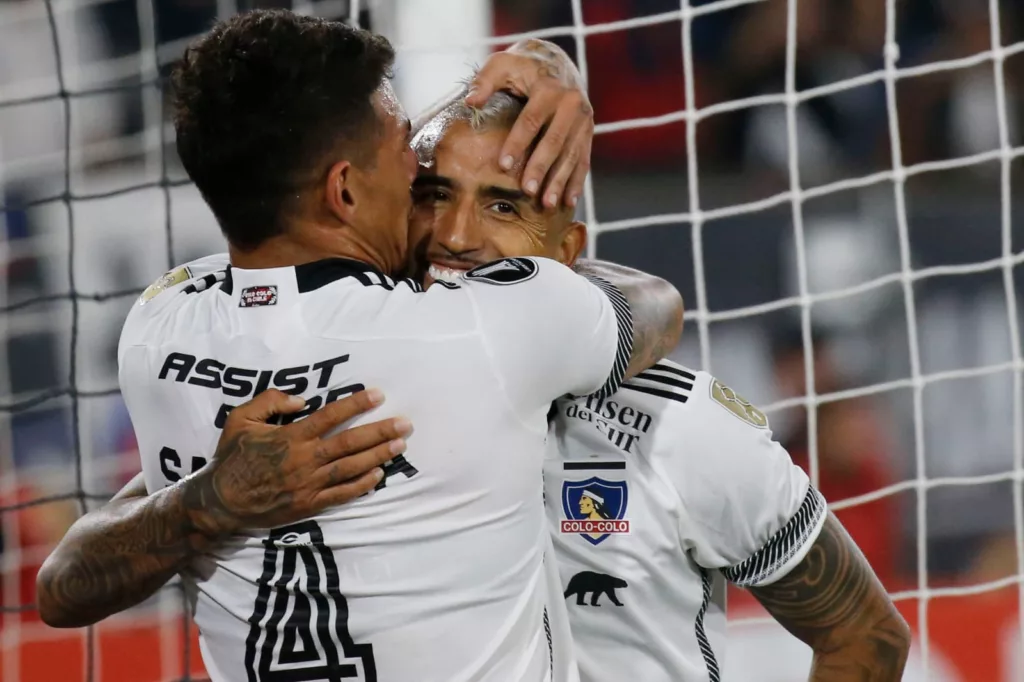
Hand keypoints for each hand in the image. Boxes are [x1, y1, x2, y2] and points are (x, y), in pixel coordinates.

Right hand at [183, 389, 411, 536]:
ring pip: (350, 468)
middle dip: (379, 432)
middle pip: (349, 443)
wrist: (220, 502)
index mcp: (289, 438)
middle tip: (405, 423)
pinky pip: (341, 495)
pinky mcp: (309, 504)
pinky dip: (362, 486)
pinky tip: (379, 475)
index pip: (330, 417)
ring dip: (378, 456)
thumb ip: (269, 401)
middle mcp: (303, 460)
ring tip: (400, 445)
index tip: (378, 395)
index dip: (355, 405)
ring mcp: (308, 484)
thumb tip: (301, 400)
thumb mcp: (240, 419)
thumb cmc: (232, 457)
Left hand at [466, 39, 593, 209]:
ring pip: (571, 154)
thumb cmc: (522, 67)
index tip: (504, 166)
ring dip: (560, 181)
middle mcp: (571, 103)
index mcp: (549, 88)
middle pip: (554, 141)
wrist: (557, 62)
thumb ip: (484, 81)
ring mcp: (583, 119)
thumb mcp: (502, 64)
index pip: (531, 120)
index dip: (517, 143)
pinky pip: (583, 159)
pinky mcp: (588, 132)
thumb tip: (470, 101)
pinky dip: (576, 182)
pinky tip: (568, 203)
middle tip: (528, 191)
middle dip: (541, 167)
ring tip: (547, 204)